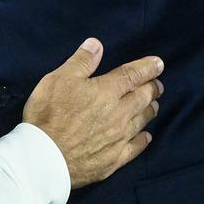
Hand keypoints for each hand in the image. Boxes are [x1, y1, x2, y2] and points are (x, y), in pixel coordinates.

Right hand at [22, 40, 162, 187]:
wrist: (44, 157)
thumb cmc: (49, 114)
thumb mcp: (58, 79)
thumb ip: (81, 61)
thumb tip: (97, 44)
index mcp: (107, 91)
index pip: (133, 75)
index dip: (147, 68)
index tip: (159, 64)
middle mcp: (119, 114)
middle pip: (143, 98)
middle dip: (152, 89)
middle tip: (158, 85)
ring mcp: (119, 138)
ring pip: (142, 121)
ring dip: (150, 110)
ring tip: (154, 105)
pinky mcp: (114, 159)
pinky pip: (135, 147)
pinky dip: (143, 140)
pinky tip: (146, 136)